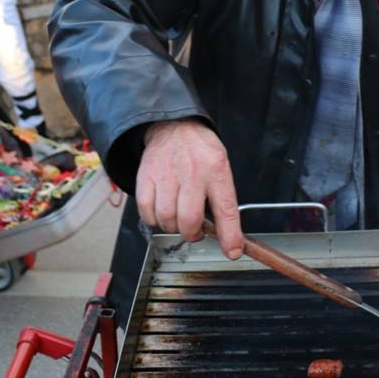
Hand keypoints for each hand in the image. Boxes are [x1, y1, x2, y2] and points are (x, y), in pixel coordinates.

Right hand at [136, 119, 242, 258]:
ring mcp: (167, 176)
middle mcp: (192, 174)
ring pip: (166, 219)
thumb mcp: (220, 167)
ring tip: (177, 217)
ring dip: (172, 227)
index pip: (226, 209)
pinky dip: (154, 219)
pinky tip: (161, 211)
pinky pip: (146, 211)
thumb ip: (222, 198)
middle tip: (194, 230)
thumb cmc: (200, 150)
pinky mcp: (146, 178)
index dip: (229, 235)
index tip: (231, 251)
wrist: (173, 126)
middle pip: (189, 220)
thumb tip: (225, 233)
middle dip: (192, 234)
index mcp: (216, 171)